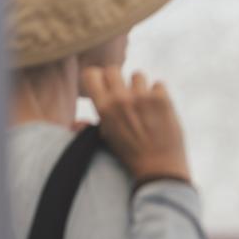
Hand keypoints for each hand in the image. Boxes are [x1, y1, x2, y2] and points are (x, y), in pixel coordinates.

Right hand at [81, 66, 189, 181]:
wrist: (160, 169)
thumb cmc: (132, 156)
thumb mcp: (107, 141)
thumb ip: (91, 128)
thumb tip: (76, 124)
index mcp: (103, 108)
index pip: (91, 73)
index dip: (98, 79)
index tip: (105, 87)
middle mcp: (121, 99)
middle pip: (113, 69)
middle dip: (119, 80)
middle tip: (125, 94)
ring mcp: (143, 97)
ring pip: (138, 75)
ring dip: (141, 87)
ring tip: (144, 104)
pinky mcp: (163, 99)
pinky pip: (159, 84)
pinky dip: (159, 94)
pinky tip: (159, 109)